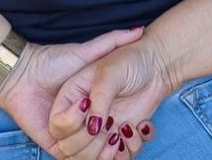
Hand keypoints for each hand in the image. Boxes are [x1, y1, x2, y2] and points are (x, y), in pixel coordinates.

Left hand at [0, 27, 142, 154]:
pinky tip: (96, 142)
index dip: (132, 130)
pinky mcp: (55, 146)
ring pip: (95, 154)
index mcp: (93, 106)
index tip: (137, 123)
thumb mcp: (87, 52)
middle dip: (119, 142)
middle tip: (122, 131)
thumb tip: (138, 30)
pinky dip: (87, 157)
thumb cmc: (53, 61)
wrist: (21, 73)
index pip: (118, 125)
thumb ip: (111, 41)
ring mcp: (71, 136)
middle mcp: (84, 123)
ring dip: (104, 150)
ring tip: (110, 135)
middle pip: (109, 143)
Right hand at [47, 39, 172, 158]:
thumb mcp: (109, 74)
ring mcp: (101, 129)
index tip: (90, 108)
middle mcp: (82, 117)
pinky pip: (118, 158)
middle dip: (92, 143)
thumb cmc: (128, 61)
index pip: (57, 125)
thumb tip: (93, 127)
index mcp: (71, 98)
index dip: (71, 124)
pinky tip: (139, 127)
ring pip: (91, 158)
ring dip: (108, 154)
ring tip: (123, 133)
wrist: (155, 65)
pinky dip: (129, 151)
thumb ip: (99, 100)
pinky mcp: (119, 137)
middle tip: (111, 125)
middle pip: (70, 148)